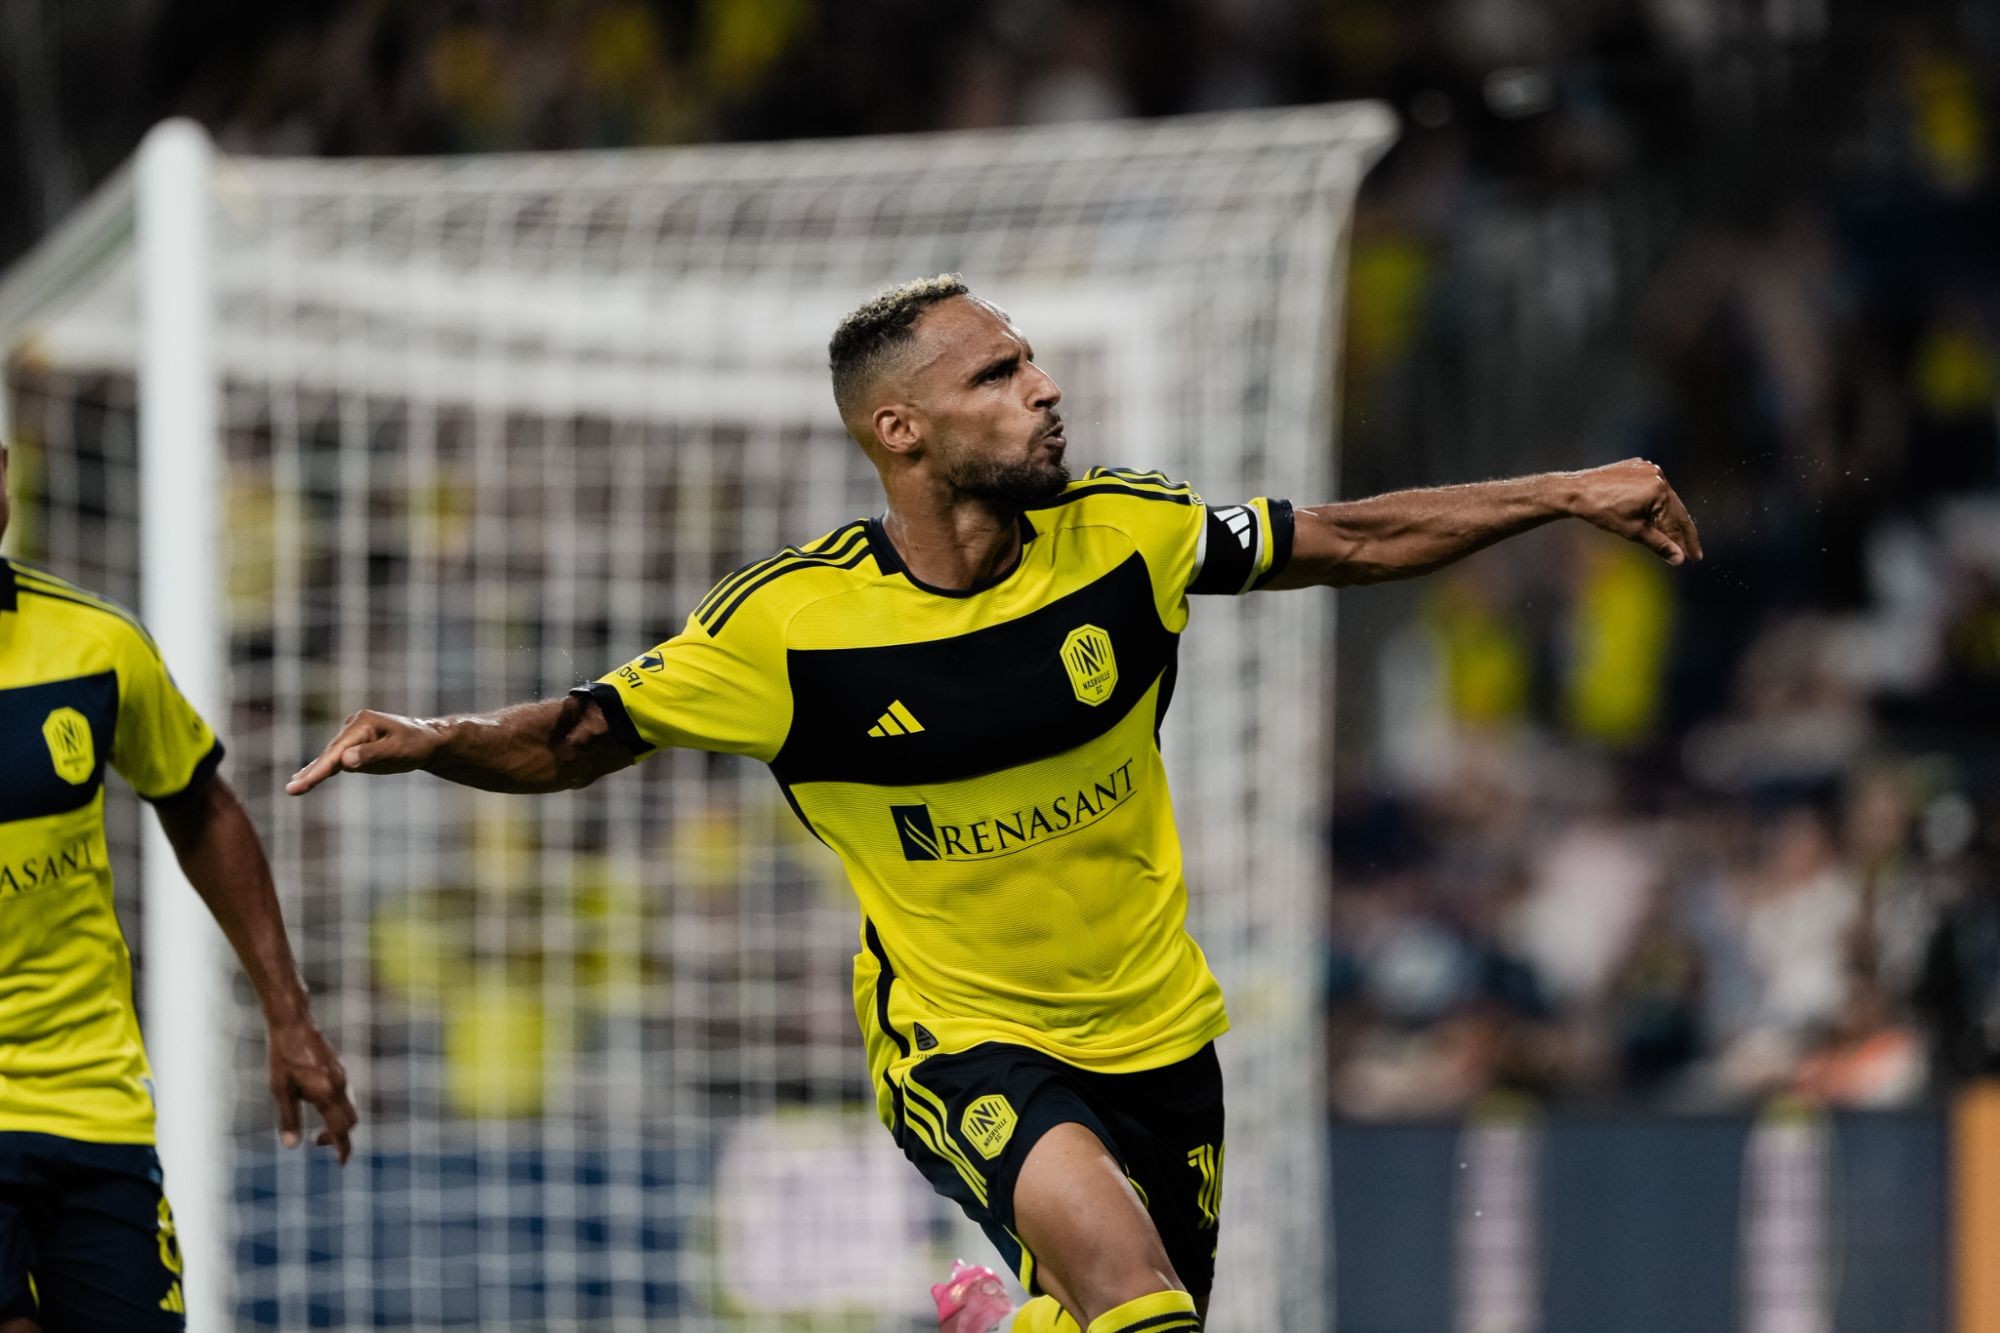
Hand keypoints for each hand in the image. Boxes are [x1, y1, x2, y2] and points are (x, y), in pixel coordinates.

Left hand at [268, 1014, 356, 1164]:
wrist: (293, 1023)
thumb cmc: (283, 1056)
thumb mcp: (280, 1090)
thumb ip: (288, 1118)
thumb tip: (292, 1146)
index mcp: (326, 1093)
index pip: (341, 1129)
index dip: (342, 1148)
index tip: (340, 1163)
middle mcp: (339, 1086)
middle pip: (350, 1121)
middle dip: (339, 1137)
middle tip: (316, 1143)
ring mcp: (341, 1076)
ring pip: (348, 1108)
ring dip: (337, 1123)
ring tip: (316, 1130)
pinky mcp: (338, 1069)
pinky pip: (345, 1096)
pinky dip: (337, 1109)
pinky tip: (318, 1106)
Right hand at [287, 710, 438, 794]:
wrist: (429, 740)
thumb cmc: (416, 744)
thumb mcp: (397, 750)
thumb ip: (372, 754)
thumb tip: (345, 761)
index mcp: (362, 723)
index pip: (337, 751)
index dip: (319, 769)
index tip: (303, 782)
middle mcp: (353, 726)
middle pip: (329, 754)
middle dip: (311, 773)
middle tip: (291, 790)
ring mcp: (352, 735)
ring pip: (330, 757)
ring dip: (312, 772)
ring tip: (293, 788)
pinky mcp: (355, 746)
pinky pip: (336, 759)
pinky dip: (322, 769)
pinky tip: (305, 777)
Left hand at [1568, 458, 1703, 565]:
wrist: (1575, 492)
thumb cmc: (1602, 511)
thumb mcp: (1634, 531)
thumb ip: (1660, 544)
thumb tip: (1679, 559)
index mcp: (1659, 490)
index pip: (1679, 521)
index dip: (1687, 542)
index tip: (1695, 558)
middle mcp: (1657, 475)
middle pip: (1675, 508)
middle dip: (1680, 532)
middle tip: (1690, 553)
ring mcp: (1647, 468)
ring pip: (1664, 498)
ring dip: (1668, 517)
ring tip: (1674, 539)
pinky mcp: (1637, 466)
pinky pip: (1651, 488)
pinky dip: (1655, 503)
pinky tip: (1656, 518)